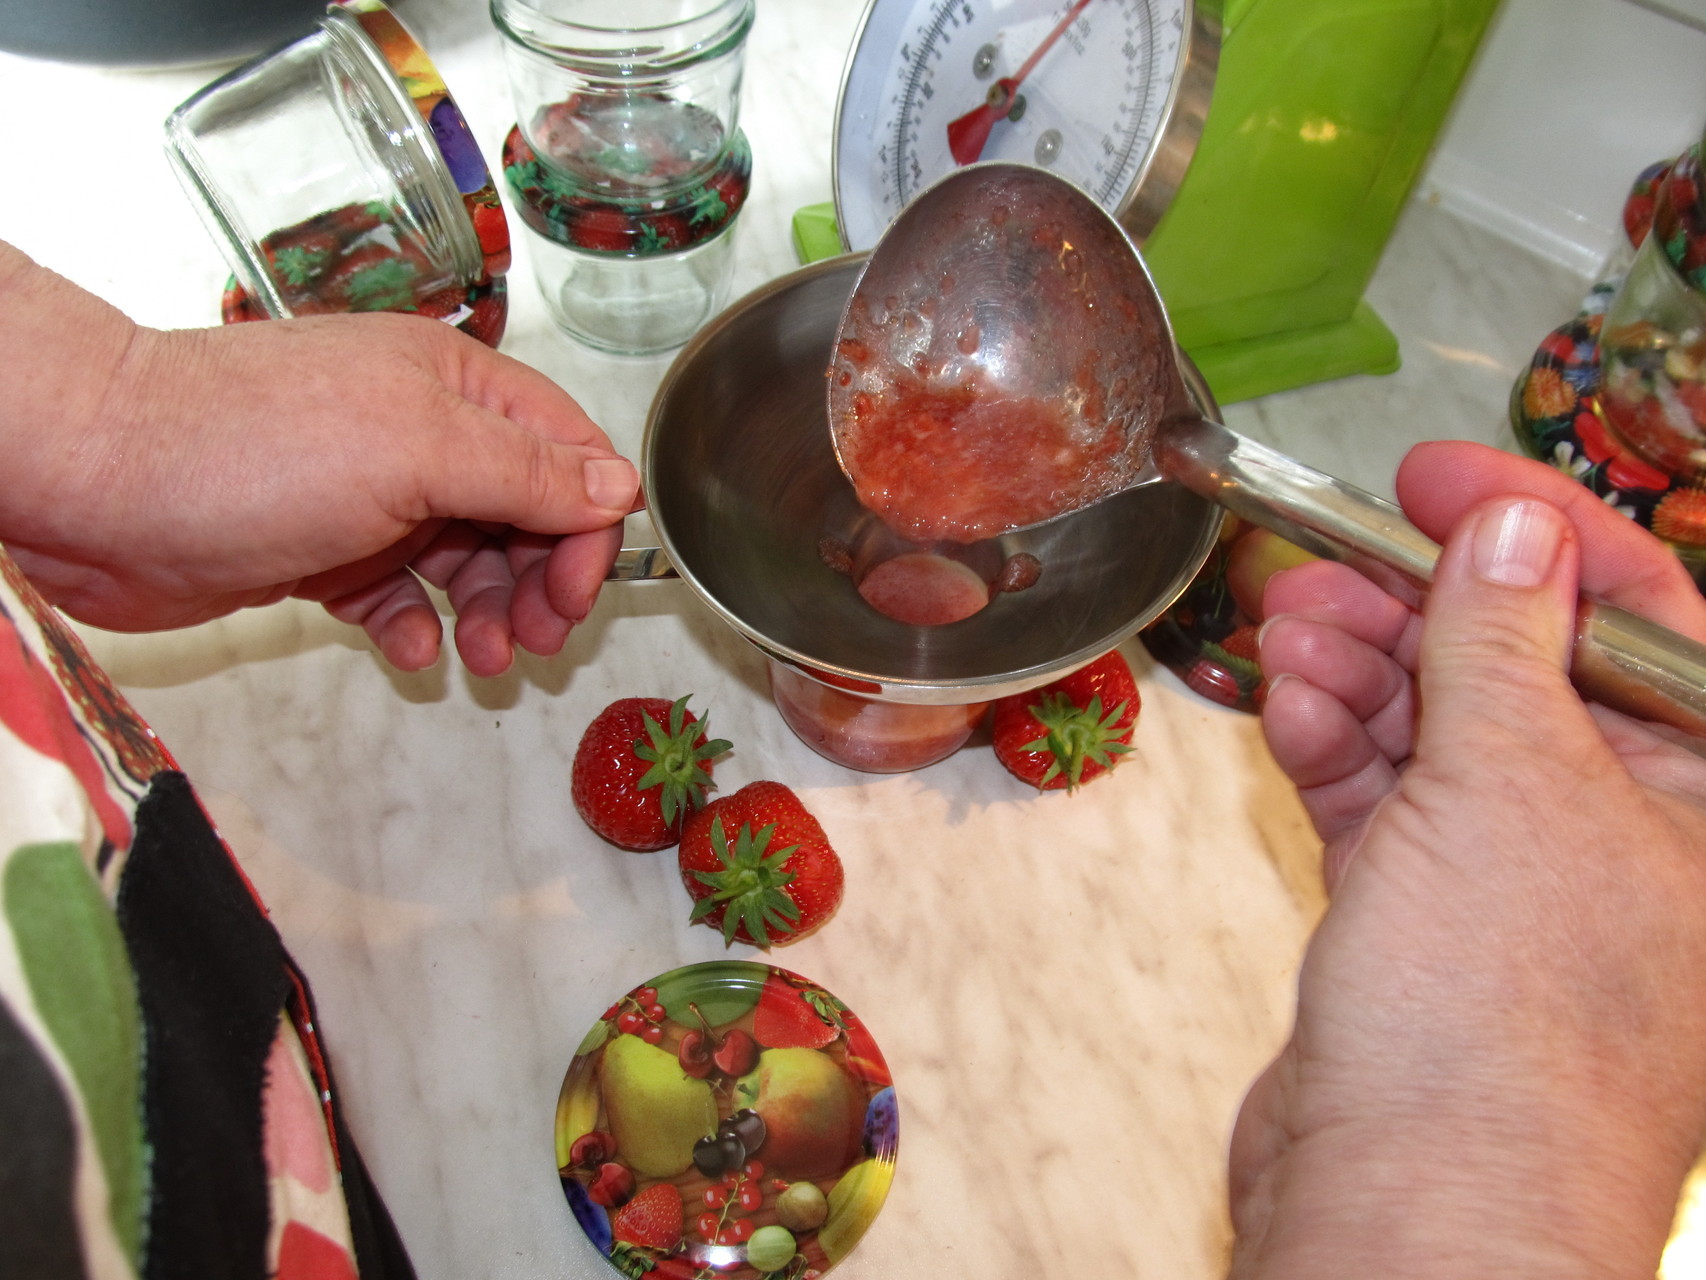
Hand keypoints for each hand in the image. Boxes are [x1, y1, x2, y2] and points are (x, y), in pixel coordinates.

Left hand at [0, 241, 639, 675]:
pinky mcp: (320, 551)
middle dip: (542, 579)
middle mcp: (417, 435)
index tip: (577, 593)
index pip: (562, 452)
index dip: (585, 524)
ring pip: (465, 560)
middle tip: (538, 641)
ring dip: (488, 613)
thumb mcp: (418, 449)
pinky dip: (415, 626)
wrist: (97, 483)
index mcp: (451, 388)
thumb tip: (618, 484)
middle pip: (522, 512)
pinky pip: (396, 595)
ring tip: (482, 659)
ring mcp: (367, 495)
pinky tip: (412, 649)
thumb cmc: (254, 448)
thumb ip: (525, 469)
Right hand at [1232, 441, 1705, 1276]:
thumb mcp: (1514, 786)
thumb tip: (1517, 523)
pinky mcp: (1432, 931)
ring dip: (1360, 673)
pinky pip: (1389, 809)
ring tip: (1283, 629)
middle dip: (1420, 607)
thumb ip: (1505, 643)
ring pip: (1444, 738)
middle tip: (1323, 557)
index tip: (1436, 474)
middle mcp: (1635, 843)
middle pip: (1526, 674)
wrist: (1412, 1215)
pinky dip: (1336, 753)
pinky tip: (1287, 709)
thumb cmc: (1505, 1024)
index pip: (1643, 618)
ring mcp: (1527, 891)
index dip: (1540, 529)